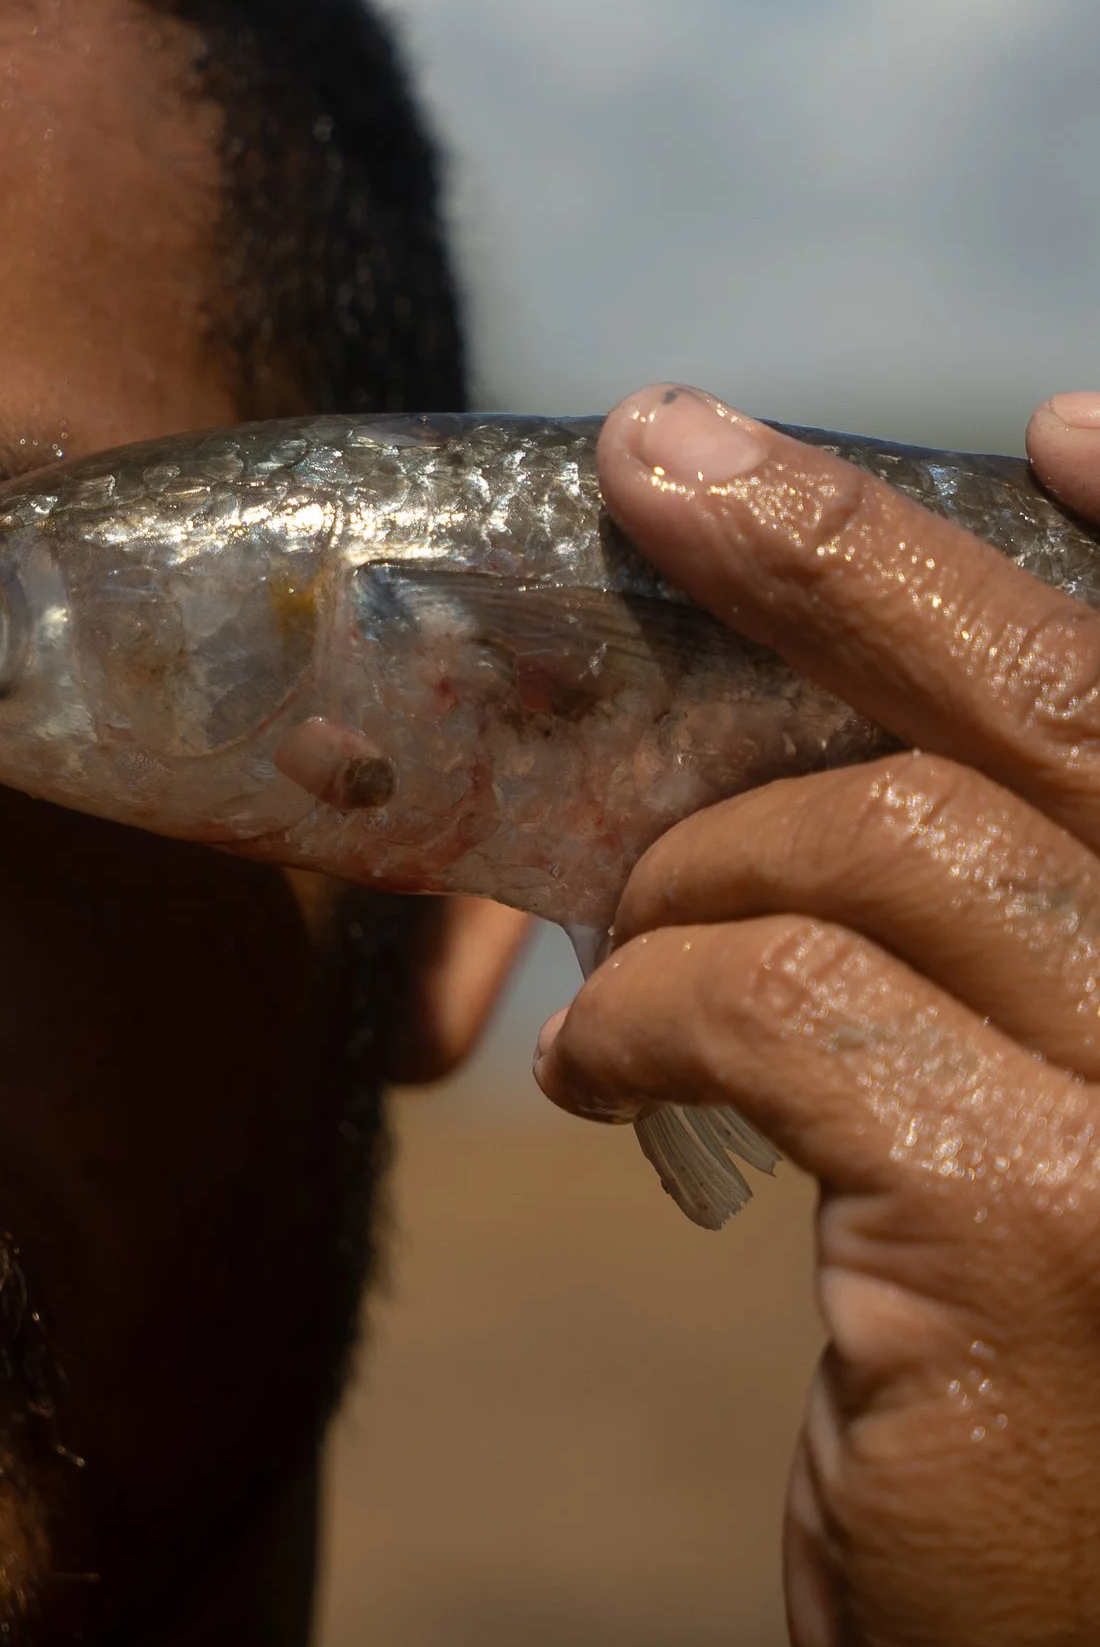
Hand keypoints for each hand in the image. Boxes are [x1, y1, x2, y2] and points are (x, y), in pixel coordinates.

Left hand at [536, 385, 1099, 1646]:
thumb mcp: (1098, 1217)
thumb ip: (1044, 996)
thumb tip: (855, 788)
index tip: (1065, 418)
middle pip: (1066, 711)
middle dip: (849, 556)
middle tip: (663, 450)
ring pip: (875, 844)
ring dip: (695, 872)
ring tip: (619, 956)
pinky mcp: (1034, 1228)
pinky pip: (766, 1002)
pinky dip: (650, 1007)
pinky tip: (597, 1081)